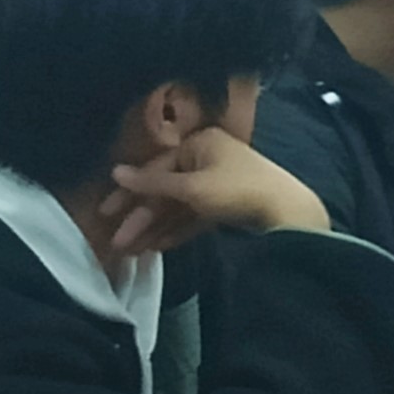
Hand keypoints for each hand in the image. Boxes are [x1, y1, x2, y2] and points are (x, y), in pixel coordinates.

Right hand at [88, 128, 327, 260]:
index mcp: (201, 143)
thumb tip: (115, 172)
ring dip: (155, 227)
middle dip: (142, 216)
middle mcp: (209, 158)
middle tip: (118, 240)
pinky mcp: (229, 205)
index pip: (157, 168)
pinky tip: (157, 247)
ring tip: (132, 251)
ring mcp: (220, 182)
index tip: (106, 212)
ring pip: (180, 206)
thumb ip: (152, 184)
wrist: (286, 212)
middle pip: (167, 189)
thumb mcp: (190, 187)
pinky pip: (196, 217)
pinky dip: (177, 230)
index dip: (130, 192)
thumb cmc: (236, 190)